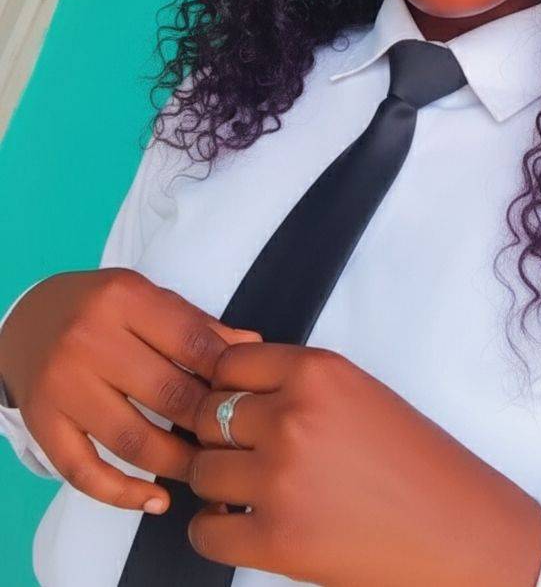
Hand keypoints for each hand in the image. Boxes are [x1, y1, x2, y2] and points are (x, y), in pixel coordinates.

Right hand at [0, 269, 260, 512]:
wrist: (31, 318)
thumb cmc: (103, 308)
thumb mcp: (148, 299)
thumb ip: (196, 324)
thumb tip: (253, 347)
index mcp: (123, 297)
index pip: (192, 342)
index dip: (227, 375)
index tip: (249, 398)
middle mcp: (88, 337)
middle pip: (167, 393)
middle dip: (208, 424)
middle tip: (233, 441)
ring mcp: (62, 383)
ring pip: (132, 439)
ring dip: (177, 463)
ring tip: (204, 470)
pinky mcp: (42, 422)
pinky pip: (85, 472)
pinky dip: (124, 494)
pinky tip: (156, 499)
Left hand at [187, 343, 540, 586]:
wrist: (459, 532)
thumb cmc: (417, 466)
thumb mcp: (358, 393)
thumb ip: (297, 384)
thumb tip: (232, 387)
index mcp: (317, 373)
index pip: (227, 364)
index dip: (226, 388)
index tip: (234, 405)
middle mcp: (294, 418)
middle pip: (207, 416)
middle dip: (218, 437)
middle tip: (244, 452)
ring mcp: (280, 478)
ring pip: (201, 471)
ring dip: (218, 484)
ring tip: (251, 491)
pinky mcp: (276, 539)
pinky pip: (205, 531)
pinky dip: (216, 531)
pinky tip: (242, 525)